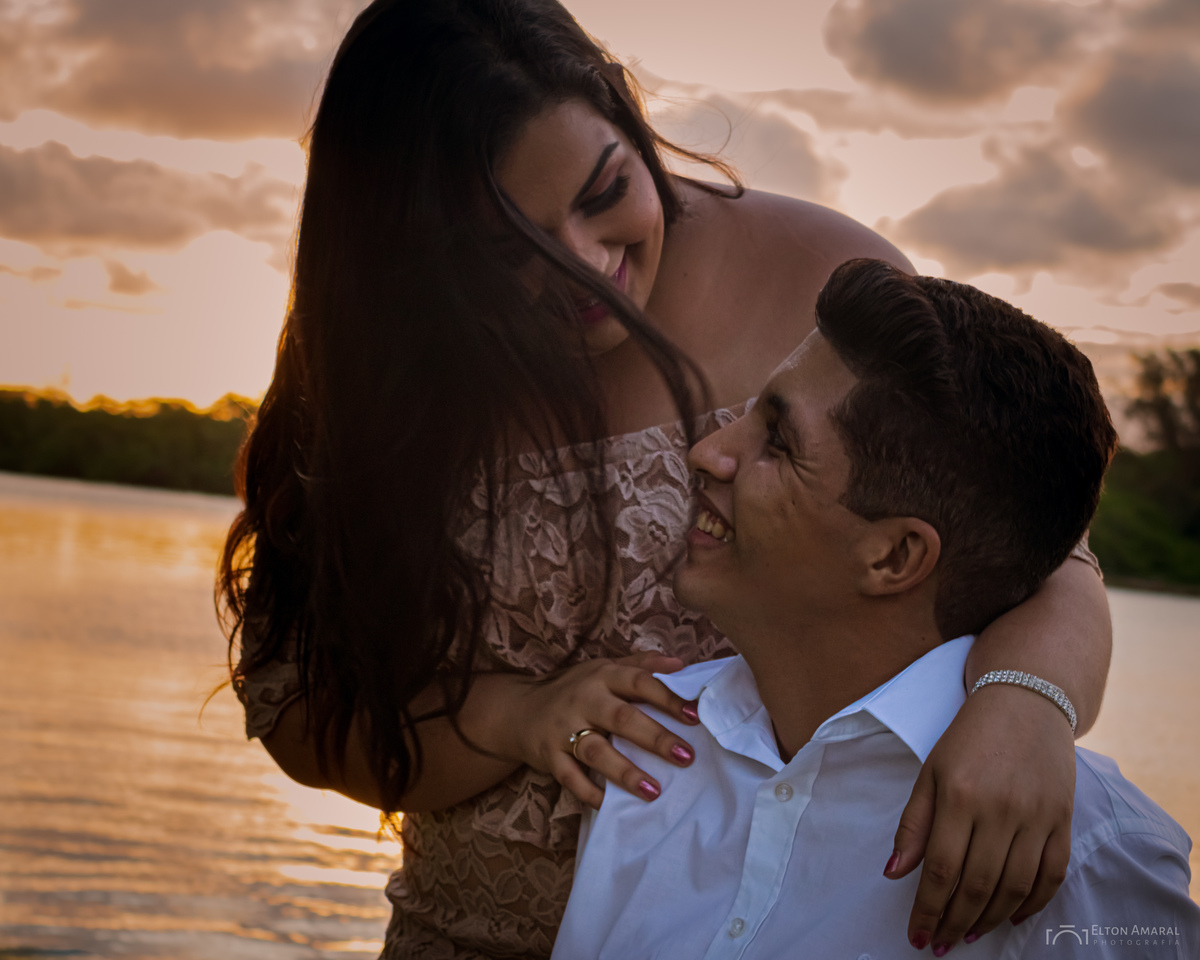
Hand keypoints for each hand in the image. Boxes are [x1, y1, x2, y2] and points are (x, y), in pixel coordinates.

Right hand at [505, 652, 700, 809]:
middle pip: (622, 718)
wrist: (518, 709)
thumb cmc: (573, 689)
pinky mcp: (548, 756)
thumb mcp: (603, 669)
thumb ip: (641, 665)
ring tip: (654, 790)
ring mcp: (563, 729)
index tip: (695, 716)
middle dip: (655, 738)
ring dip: (625, 772)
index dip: (667, 698)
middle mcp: (584, 699)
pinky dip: (588, 792)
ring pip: (596, 751)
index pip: (639, 682)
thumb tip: (680, 664)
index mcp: (602, 676)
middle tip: (686, 756)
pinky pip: (570, 777)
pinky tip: (610, 805)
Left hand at [886, 684, 1074, 953]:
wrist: (1025, 701)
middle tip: (941, 944)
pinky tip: (1011, 917)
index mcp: (960, 796)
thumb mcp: (930, 772)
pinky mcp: (1063, 819)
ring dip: (989, 919)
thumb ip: (914, 825)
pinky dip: (1033, 904)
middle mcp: (1000, 809)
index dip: (928, 909)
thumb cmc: (969, 738)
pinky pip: (1051, 875)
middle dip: (955, 922)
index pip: (941, 869)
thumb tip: (895, 873)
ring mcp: (1037, 816)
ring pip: (1014, 888)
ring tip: (969, 934)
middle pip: (977, 885)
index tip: (918, 935)